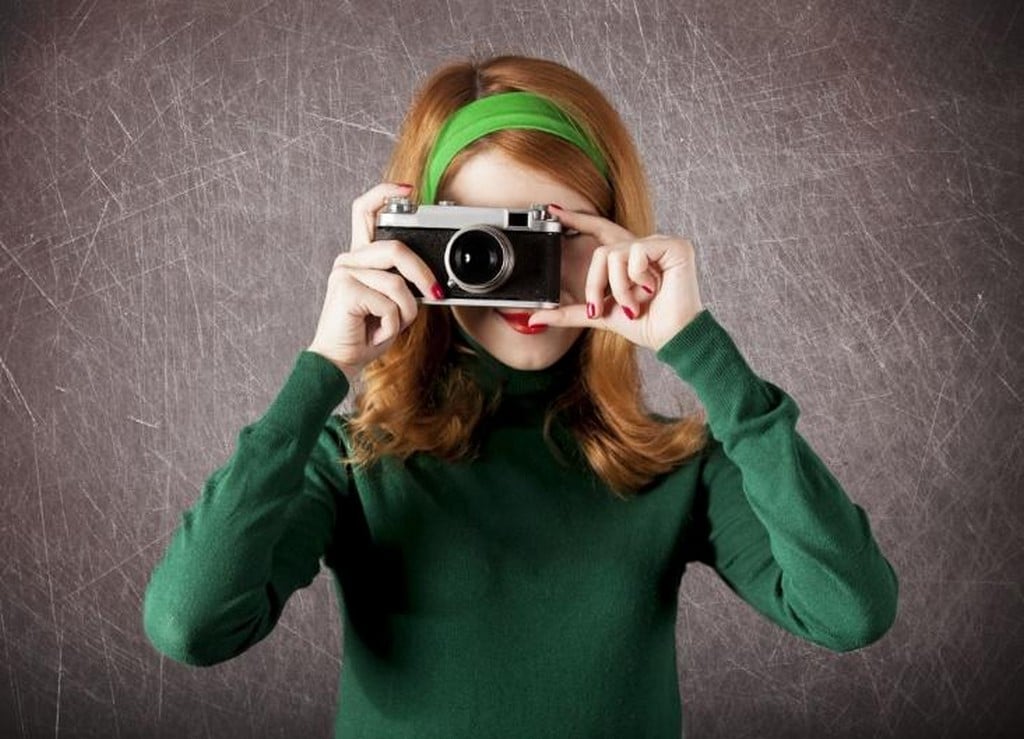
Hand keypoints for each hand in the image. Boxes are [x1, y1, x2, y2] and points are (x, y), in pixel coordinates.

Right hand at [307, 182, 441, 382]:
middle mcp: (349, 259)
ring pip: (397, 284)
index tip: (408, 189)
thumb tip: (431, 279)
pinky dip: (394, 325)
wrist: (339, 360)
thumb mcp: (391, 302)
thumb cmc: (366, 333)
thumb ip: (403, 282)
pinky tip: (377, 333)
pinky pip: (390, 304)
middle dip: (423, 274)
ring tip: (391, 326)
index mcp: (360, 257)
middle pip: (396, 249)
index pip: (364, 210)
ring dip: (406, 313)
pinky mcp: (346, 290)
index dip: (384, 192)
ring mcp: (345, 272)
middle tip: (435, 293)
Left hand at [528, 205, 703, 351]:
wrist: (672, 337)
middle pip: (602, 251)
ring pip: (616, 254)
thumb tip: (535, 319)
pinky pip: (637, 253)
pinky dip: (638, 278)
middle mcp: (643, 246)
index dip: (577, 219)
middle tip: (598, 308)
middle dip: (595, 284)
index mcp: (627, 257)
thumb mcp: (599, 315)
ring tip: (634, 305)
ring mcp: (659, 243)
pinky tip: (653, 289)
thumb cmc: (644, 325)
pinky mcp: (674, 245)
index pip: (599, 230)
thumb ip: (569, 313)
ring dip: (619, 288)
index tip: (552, 210)